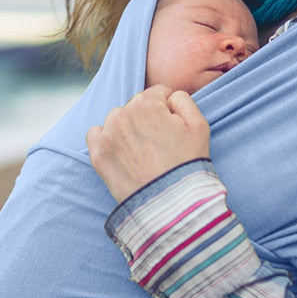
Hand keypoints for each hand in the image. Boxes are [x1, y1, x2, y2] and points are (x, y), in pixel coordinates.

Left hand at [86, 85, 210, 202]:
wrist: (170, 204)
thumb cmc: (187, 165)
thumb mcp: (199, 125)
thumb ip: (183, 99)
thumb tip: (169, 97)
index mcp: (147, 103)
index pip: (157, 94)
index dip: (168, 111)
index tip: (173, 130)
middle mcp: (122, 114)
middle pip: (136, 106)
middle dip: (147, 119)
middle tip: (160, 144)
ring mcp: (107, 134)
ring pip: (118, 120)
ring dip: (128, 129)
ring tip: (144, 152)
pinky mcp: (97, 154)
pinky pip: (97, 134)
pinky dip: (108, 140)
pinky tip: (123, 153)